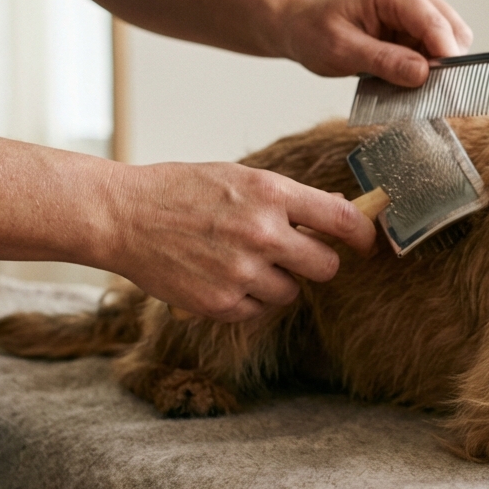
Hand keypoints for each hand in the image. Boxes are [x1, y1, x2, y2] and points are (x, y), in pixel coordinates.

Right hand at [104, 162, 376, 321]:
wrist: (122, 216)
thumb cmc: (180, 191)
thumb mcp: (239, 177)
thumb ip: (287, 198)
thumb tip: (337, 211)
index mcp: (270, 193)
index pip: (342, 219)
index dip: (363, 234)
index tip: (366, 242)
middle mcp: (262, 232)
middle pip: (325, 266)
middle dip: (316, 262)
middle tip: (296, 255)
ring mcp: (242, 271)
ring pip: (292, 292)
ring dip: (278, 282)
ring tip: (243, 261)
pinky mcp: (221, 303)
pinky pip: (259, 310)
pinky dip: (249, 300)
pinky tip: (223, 278)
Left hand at [277, 0, 473, 86]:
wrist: (302, 26)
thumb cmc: (314, 32)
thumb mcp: (342, 50)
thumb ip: (384, 61)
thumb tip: (423, 74)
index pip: (434, 24)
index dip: (447, 58)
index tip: (448, 90)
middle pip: (452, 30)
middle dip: (444, 63)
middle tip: (422, 90)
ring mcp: (418, 3)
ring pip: (451, 39)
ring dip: (437, 65)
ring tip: (405, 78)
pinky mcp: (418, 20)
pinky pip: (439, 46)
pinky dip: (430, 65)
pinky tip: (406, 72)